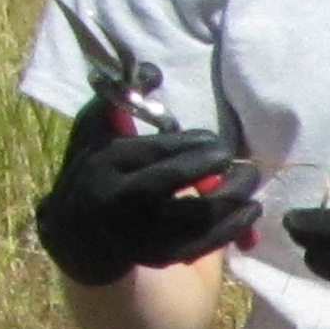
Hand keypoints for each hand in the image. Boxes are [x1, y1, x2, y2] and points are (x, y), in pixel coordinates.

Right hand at [31, 100, 259, 286]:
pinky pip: (201, 246)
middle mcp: (117, 201)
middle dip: (212, 169)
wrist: (79, 229)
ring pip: (192, 218)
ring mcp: (136, 234)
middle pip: (171, 182)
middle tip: (238, 160)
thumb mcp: (98, 128)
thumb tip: (152, 71)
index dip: (191, 145)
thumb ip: (124, 98)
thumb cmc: (98, 166)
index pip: (154, 151)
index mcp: (105, 164)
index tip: (214, 142)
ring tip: (250, 185)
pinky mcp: (156, 257)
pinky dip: (231, 230)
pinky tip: (249, 214)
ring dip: (231, 200)